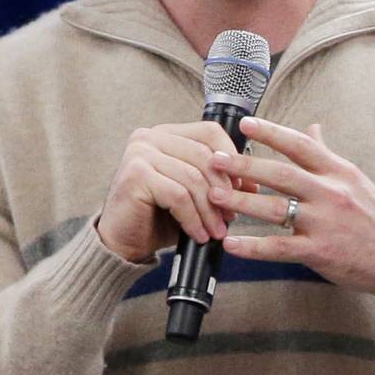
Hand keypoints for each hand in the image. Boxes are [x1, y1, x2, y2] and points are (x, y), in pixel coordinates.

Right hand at [97, 121, 240, 262]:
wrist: (121, 242)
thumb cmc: (158, 216)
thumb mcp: (193, 194)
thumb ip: (217, 181)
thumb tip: (253, 183)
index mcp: (167, 134)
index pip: (210, 132)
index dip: (232, 158)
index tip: (245, 186)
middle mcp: (150, 137)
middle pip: (204, 156)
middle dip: (223, 189)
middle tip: (232, 216)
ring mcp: (140, 154)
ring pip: (193, 178)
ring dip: (210, 210)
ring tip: (217, 230)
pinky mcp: (135, 175)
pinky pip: (178, 196)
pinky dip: (193, 218)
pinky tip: (199, 235)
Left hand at [207, 119, 374, 304]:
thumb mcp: (355, 180)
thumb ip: (327, 155)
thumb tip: (312, 129)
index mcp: (340, 172)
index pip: (301, 145)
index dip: (271, 132)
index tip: (244, 123)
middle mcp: (332, 192)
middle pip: (281, 173)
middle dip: (244, 165)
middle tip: (214, 159)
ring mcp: (325, 222)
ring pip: (275, 208)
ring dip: (241, 201)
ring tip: (213, 195)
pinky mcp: (320, 251)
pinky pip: (279, 247)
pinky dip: (252, 246)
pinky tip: (232, 243)